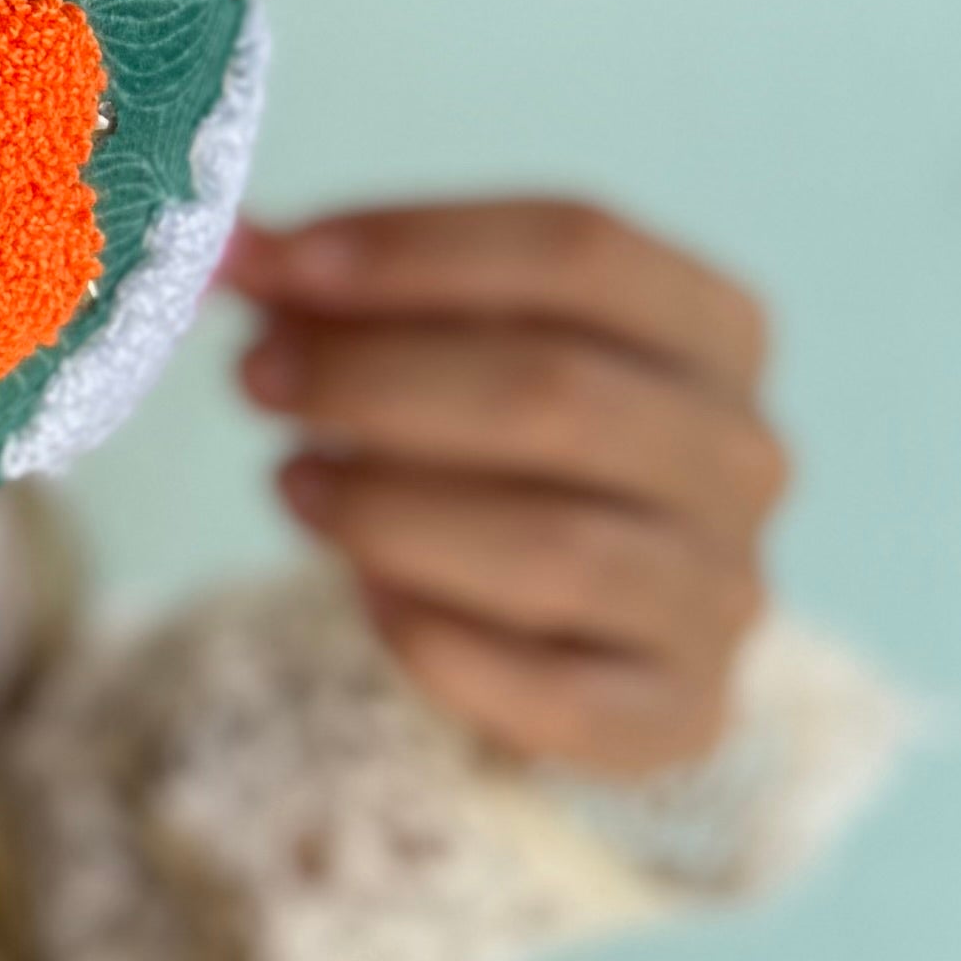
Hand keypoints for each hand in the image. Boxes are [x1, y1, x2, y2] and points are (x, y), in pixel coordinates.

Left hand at [220, 197, 787, 779]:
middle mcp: (744, 457)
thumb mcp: (435, 340)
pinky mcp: (680, 716)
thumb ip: (334, 287)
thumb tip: (216, 244)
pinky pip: (550, 691)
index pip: (580, 249)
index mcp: (714, 328)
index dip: (418, 248)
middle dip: (378, 380)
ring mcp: (723, 594)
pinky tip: (364, 591)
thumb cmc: (495, 443)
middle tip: (257, 379)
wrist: (573, 618)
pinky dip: (438, 637)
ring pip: (553, 549)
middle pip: (559, 393)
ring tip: (290, 481)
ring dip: (390, 510)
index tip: (281, 262)